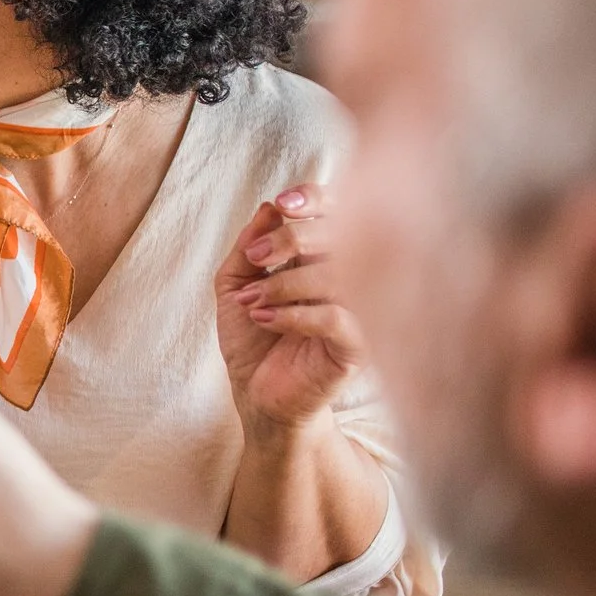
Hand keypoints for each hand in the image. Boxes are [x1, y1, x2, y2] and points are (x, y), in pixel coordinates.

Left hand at [216, 184, 368, 437]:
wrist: (257, 395)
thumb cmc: (252, 338)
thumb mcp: (235, 286)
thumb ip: (249, 248)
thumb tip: (270, 207)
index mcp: (324, 258)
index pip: (338, 214)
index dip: (317, 199)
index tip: (284, 204)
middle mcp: (349, 280)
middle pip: (344, 236)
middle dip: (294, 239)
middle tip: (256, 258)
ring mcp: (359, 313)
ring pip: (341, 276)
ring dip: (286, 283)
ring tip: (253, 301)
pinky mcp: (358, 348)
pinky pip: (339, 318)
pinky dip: (297, 314)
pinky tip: (265, 318)